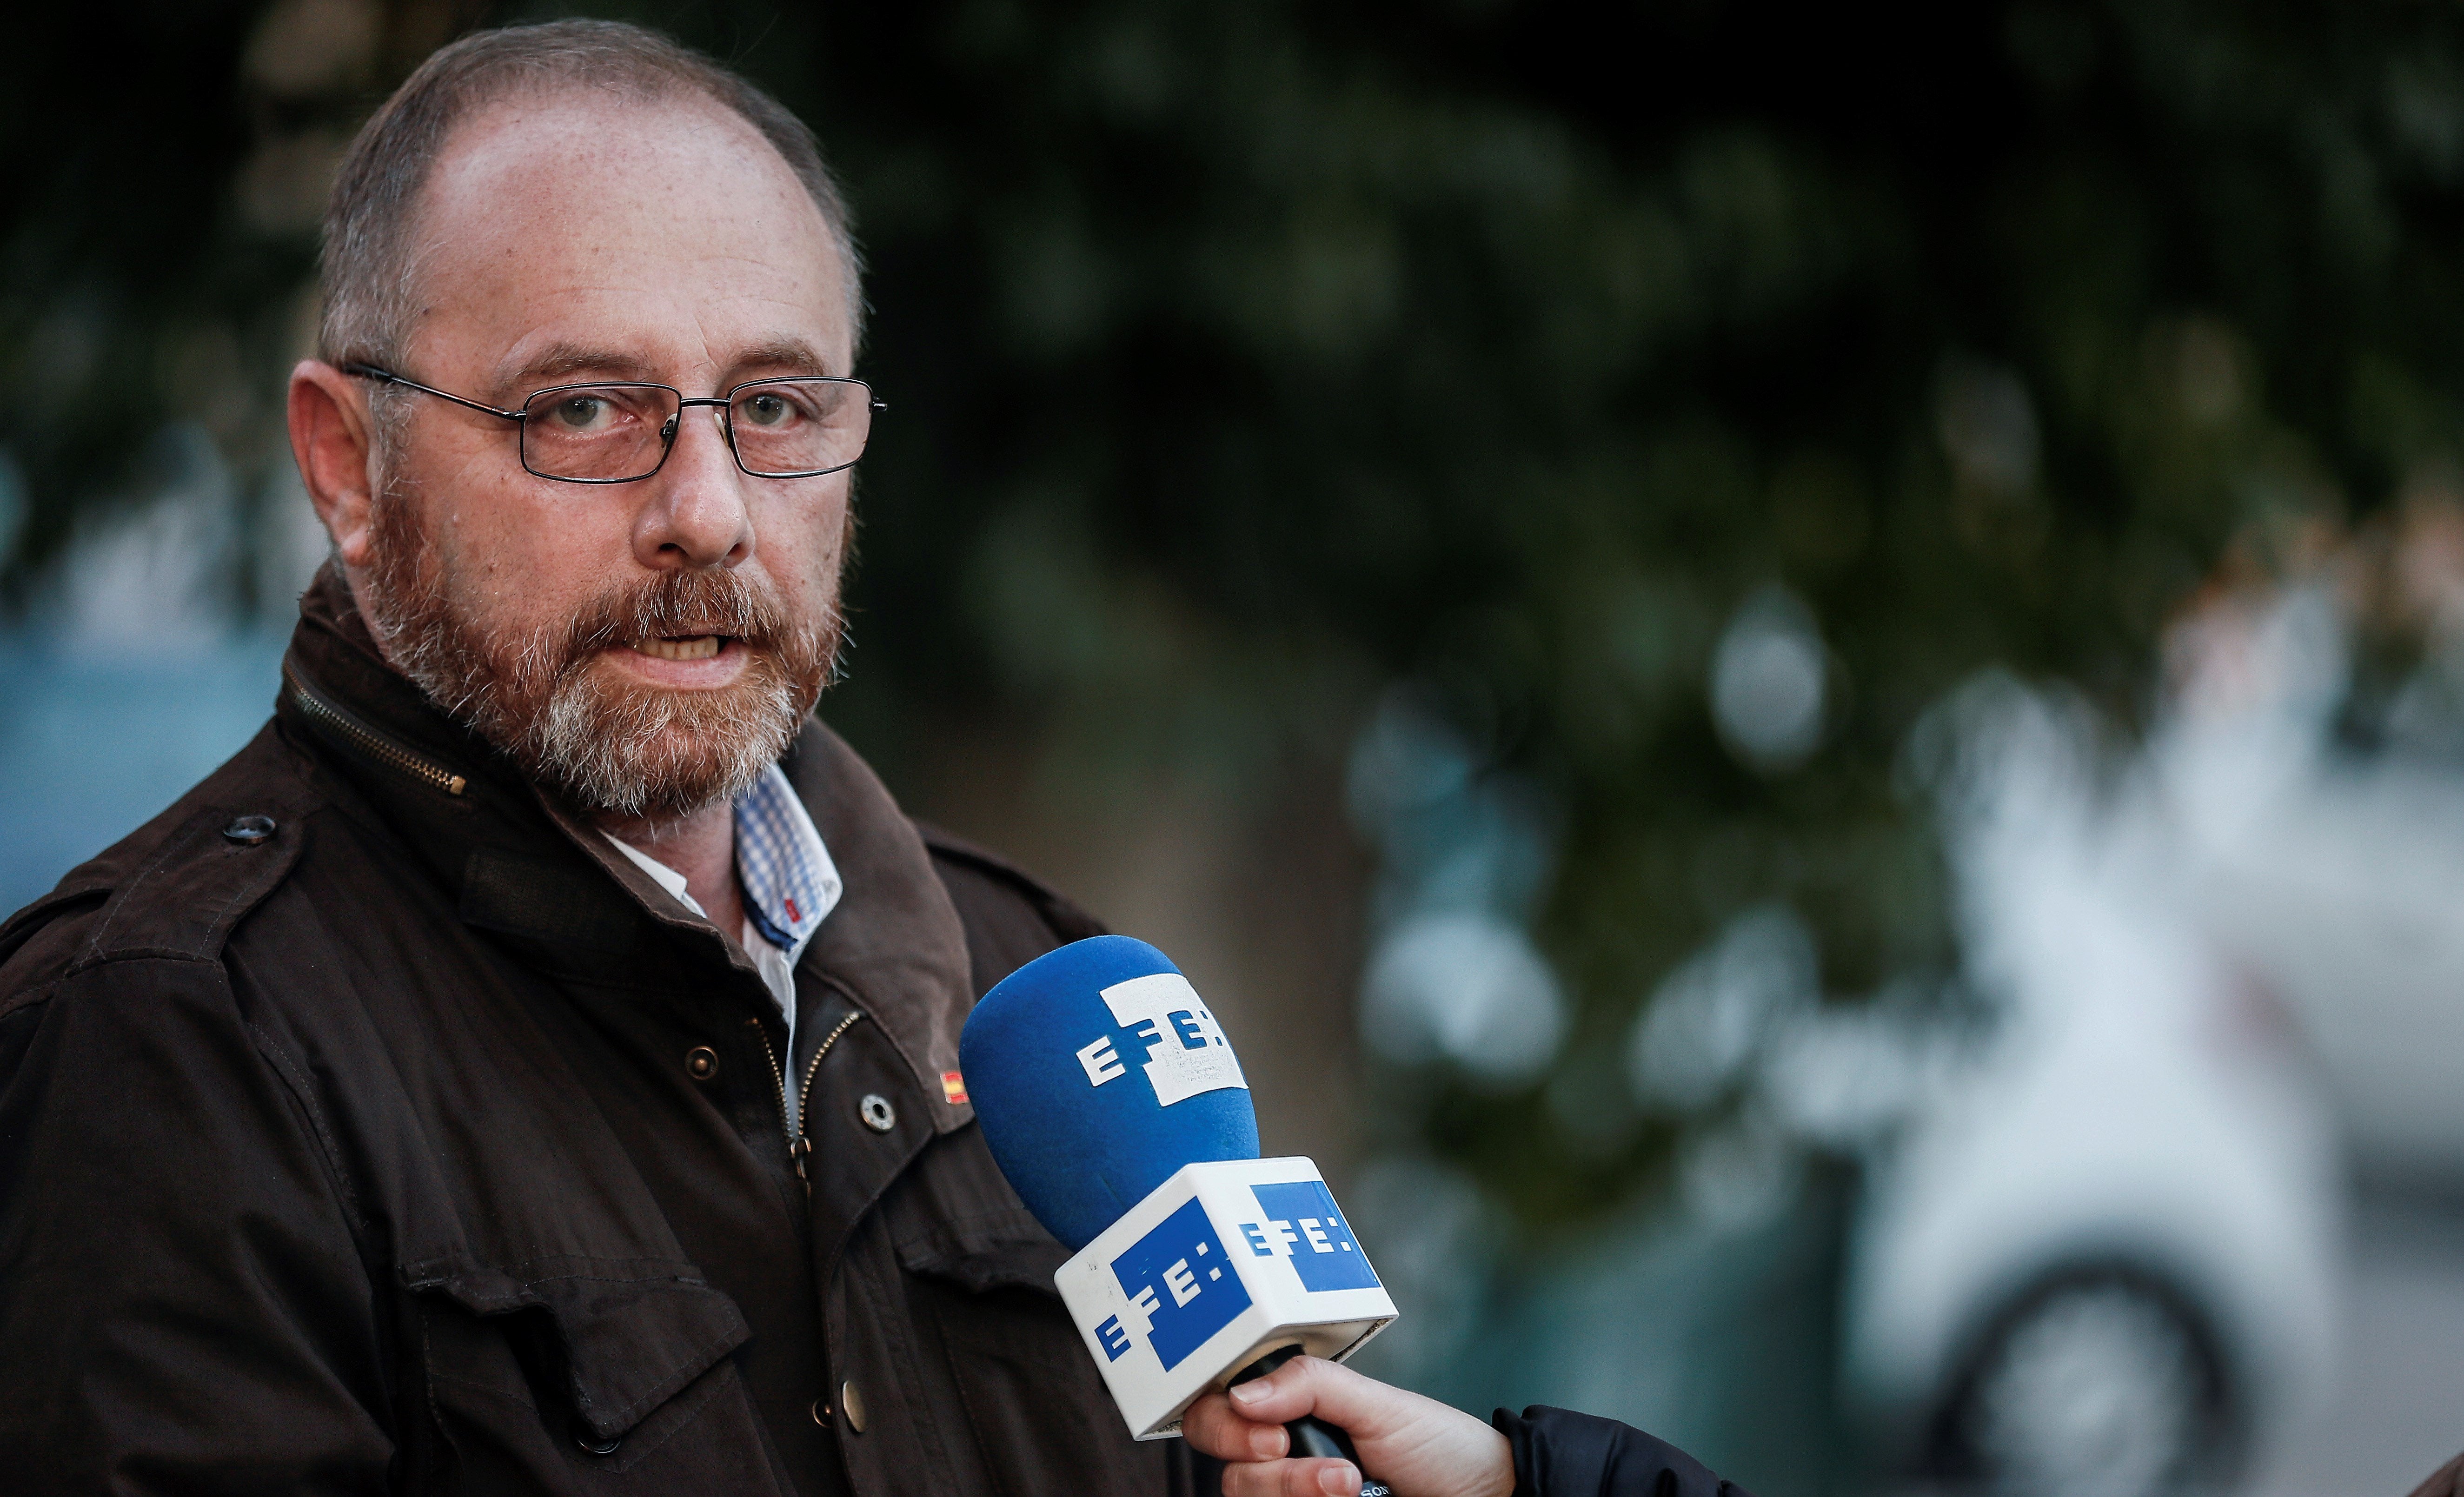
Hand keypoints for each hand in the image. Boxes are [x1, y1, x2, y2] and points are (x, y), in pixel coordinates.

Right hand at [1181, 1354, 1514, 1496]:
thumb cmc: (1440, 1448)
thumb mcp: (1379, 1404)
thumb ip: (1309, 1385)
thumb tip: (1242, 1395)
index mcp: (1290, 1414)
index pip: (1219, 1413)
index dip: (1225, 1424)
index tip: (1271, 1434)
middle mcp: (1284, 1461)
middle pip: (1228, 1471)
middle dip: (1269, 1472)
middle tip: (1318, 1466)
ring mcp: (1297, 1496)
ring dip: (1297, 1491)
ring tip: (1354, 1486)